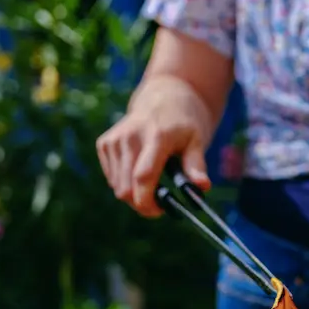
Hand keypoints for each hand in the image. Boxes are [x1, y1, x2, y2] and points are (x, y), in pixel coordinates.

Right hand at [96, 78, 211, 216]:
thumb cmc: (185, 122)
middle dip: (142, 204)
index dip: (148, 202)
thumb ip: (196, 165)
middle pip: (126, 188)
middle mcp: (130, 137)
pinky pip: (112, 178)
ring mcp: (114, 140)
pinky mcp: (104, 143)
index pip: (143, 176)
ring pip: (117, 187)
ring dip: (134, 195)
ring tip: (154, 185)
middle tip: (160, 204)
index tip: (160, 211)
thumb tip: (203, 186)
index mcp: (156, 136)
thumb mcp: (197, 140)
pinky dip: (125, 183)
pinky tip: (140, 172)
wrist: (164, 96)